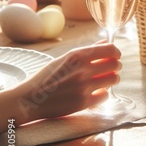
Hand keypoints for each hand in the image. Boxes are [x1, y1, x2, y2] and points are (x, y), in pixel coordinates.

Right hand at [0, 43, 121, 130]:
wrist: (28, 100)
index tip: (114, 56)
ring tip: (103, 81)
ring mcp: (83, 86)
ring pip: (114, 79)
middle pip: (115, 64)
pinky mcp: (83, 102)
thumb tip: (106, 43)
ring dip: (111, 80)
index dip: (116, 52)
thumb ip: (87, 51)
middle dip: (115, 66)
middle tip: (109, 70)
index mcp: (77, 55)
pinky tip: (94, 93)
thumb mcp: (64, 58)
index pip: (111, 49)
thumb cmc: (46, 77)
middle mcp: (82, 69)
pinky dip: (102, 94)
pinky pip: (105, 95)